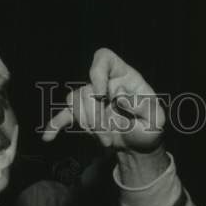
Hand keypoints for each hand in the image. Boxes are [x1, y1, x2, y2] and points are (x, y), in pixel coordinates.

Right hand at [42, 48, 164, 153]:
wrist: (139, 146)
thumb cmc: (149, 128)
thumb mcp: (156, 119)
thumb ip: (144, 107)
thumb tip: (121, 98)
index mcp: (124, 77)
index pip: (104, 58)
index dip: (97, 72)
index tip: (102, 94)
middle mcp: (104, 83)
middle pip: (87, 89)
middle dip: (96, 117)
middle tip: (109, 137)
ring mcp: (91, 98)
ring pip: (75, 102)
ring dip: (88, 126)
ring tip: (106, 142)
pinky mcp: (83, 115)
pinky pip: (63, 115)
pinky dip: (55, 125)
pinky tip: (48, 136)